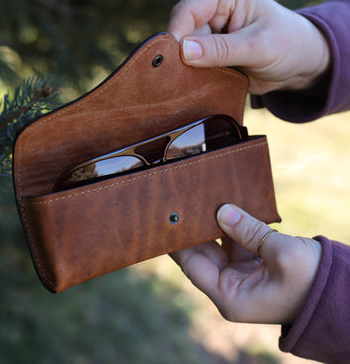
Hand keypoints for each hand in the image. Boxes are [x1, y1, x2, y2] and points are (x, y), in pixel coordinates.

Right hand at [167, 0, 330, 94]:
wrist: (298, 64)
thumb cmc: (287, 44)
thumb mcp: (258, 46)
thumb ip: (221, 50)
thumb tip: (184, 52)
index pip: (186, 11)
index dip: (176, 36)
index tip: (173, 63)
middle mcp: (211, 8)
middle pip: (180, 33)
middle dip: (180, 58)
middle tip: (182, 81)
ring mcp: (208, 31)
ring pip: (182, 52)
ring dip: (186, 71)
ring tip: (193, 86)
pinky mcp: (207, 51)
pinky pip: (190, 66)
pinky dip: (192, 78)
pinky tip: (197, 87)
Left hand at [170, 204, 320, 324]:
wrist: (343, 292)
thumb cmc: (314, 283)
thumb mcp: (281, 254)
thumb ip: (248, 231)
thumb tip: (221, 211)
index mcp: (230, 297)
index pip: (193, 266)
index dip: (178, 244)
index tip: (166, 222)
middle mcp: (231, 288)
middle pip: (202, 254)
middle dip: (193, 230)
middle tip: (181, 205)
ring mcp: (242, 275)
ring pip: (218, 245)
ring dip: (212, 225)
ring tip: (199, 201)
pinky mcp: (253, 264)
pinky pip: (234, 242)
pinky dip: (231, 226)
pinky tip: (223, 206)